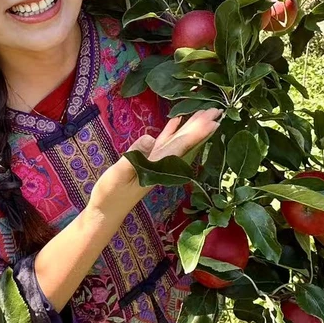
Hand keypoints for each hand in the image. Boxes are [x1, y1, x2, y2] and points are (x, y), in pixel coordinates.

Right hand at [88, 108, 222, 222]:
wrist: (106, 212)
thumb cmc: (110, 195)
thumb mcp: (118, 175)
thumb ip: (134, 158)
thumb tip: (150, 139)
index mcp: (157, 166)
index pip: (181, 146)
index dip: (197, 133)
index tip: (213, 121)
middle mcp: (161, 164)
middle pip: (185, 142)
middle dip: (200, 127)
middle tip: (217, 110)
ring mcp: (155, 162)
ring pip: (177, 140)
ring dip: (190, 127)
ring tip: (204, 112)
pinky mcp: (147, 161)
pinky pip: (164, 142)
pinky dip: (172, 130)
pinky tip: (177, 120)